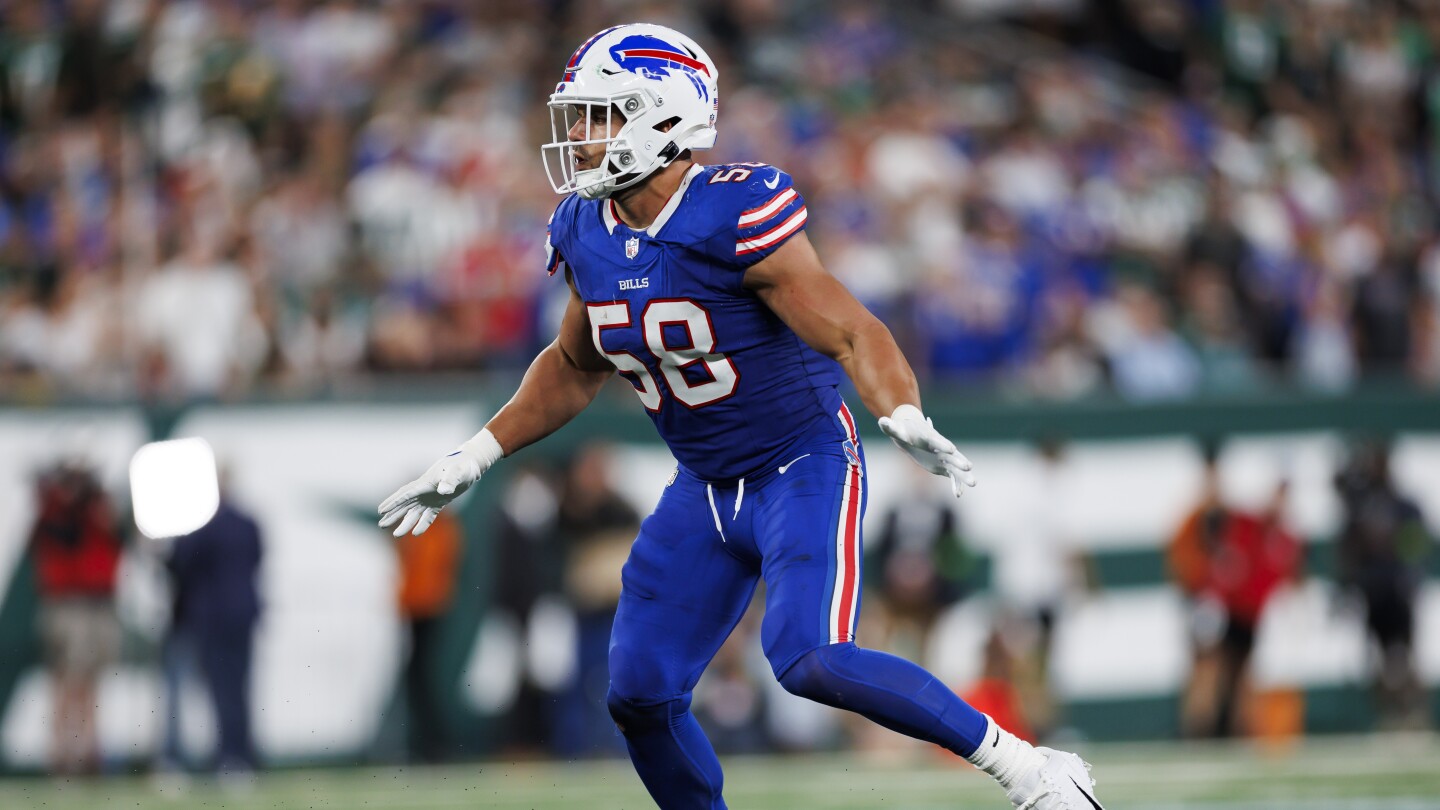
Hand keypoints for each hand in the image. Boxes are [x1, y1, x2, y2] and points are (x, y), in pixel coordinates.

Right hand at [378, 429, 503, 535]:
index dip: (393, 502)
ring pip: (415, 512)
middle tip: (381, 525)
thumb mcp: (457, 472)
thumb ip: (450, 480)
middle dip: (394, 515)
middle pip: (405, 505)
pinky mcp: (440, 502)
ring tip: (396, 534)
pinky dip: (423, 524)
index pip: (406, 494)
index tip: (381, 510)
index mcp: (425, 483)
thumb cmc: (462, 465)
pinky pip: (429, 515)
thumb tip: (444, 490)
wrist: (470, 463)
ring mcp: (431, 497)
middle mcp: (425, 491)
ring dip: (406, 522)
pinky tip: (416, 533)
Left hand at [877, 404, 975, 496]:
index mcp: (930, 437)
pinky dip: (955, 484)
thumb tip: (882, 421)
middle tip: (969, 467)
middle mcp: (940, 447)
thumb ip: (889, 427)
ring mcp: (944, 457)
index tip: (951, 449)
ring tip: (974, 483)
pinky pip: (952, 476)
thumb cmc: (902, 430)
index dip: (942, 444)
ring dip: (964, 475)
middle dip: (959, 461)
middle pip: (951, 454)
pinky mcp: (943, 466)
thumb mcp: (895, 430)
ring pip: (956, 467)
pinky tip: (958, 494)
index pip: (937, 440)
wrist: (910, 433)